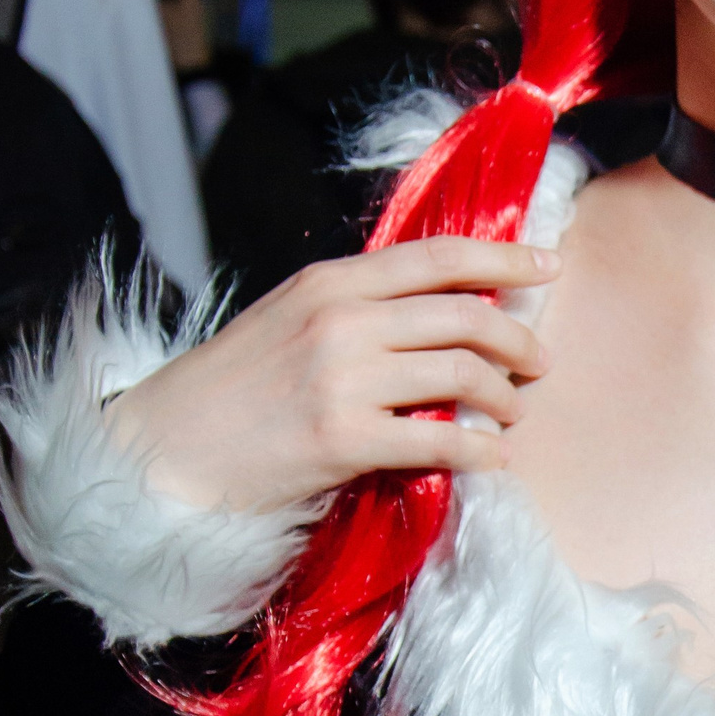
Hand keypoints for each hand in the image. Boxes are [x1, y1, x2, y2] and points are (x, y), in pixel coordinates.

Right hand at [109, 237, 557, 516]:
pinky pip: (438, 440)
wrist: (165, 447)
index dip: (505, 259)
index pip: (438, 257)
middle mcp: (341, 321)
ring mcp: (342, 380)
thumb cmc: (231, 388)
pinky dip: (479, 451)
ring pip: (461, 375)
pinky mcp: (342, 440)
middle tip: (538, 363)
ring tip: (513, 413)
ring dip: (503, 398)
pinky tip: (493, 459)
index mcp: (331, 282)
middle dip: (517, 340)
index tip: (549, 266)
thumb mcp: (288, 318)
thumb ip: (355, 308)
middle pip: (463, 317)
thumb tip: (435, 309)